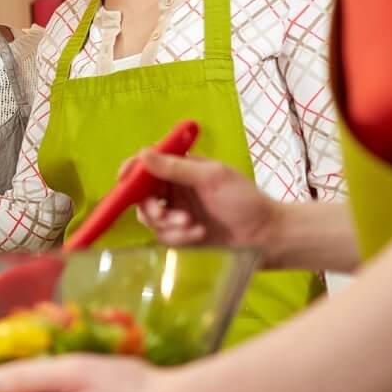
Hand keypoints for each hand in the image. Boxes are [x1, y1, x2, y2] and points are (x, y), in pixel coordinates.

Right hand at [135, 149, 282, 261]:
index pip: (147, 165)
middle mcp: (174, 190)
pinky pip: (163, 237)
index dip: (132, 171)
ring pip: (149, 218)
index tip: (125, 179)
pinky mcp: (180, 236)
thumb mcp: (212, 178)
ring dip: (168, 224)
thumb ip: (176, 167)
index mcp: (181, 169)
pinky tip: (199, 235)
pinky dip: (178, 237)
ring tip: (192, 226)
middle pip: (140, 195)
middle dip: (152, 207)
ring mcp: (175, 213)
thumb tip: (142, 154)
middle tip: (167, 215)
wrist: (267, 238)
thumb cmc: (245, 201)